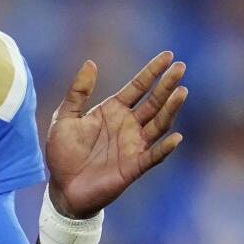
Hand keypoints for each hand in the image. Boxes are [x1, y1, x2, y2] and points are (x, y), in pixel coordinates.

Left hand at [45, 51, 186, 218]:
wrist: (63, 188)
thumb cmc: (63, 152)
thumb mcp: (65, 117)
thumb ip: (78, 92)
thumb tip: (91, 62)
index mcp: (113, 110)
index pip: (138, 87)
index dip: (152, 71)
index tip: (169, 55)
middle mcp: (128, 125)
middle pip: (153, 101)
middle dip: (167, 85)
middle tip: (181, 67)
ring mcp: (134, 145)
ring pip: (159, 124)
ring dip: (171, 109)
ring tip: (181, 92)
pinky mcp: (134, 167)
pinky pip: (154, 156)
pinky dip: (165, 148)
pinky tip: (176, 137)